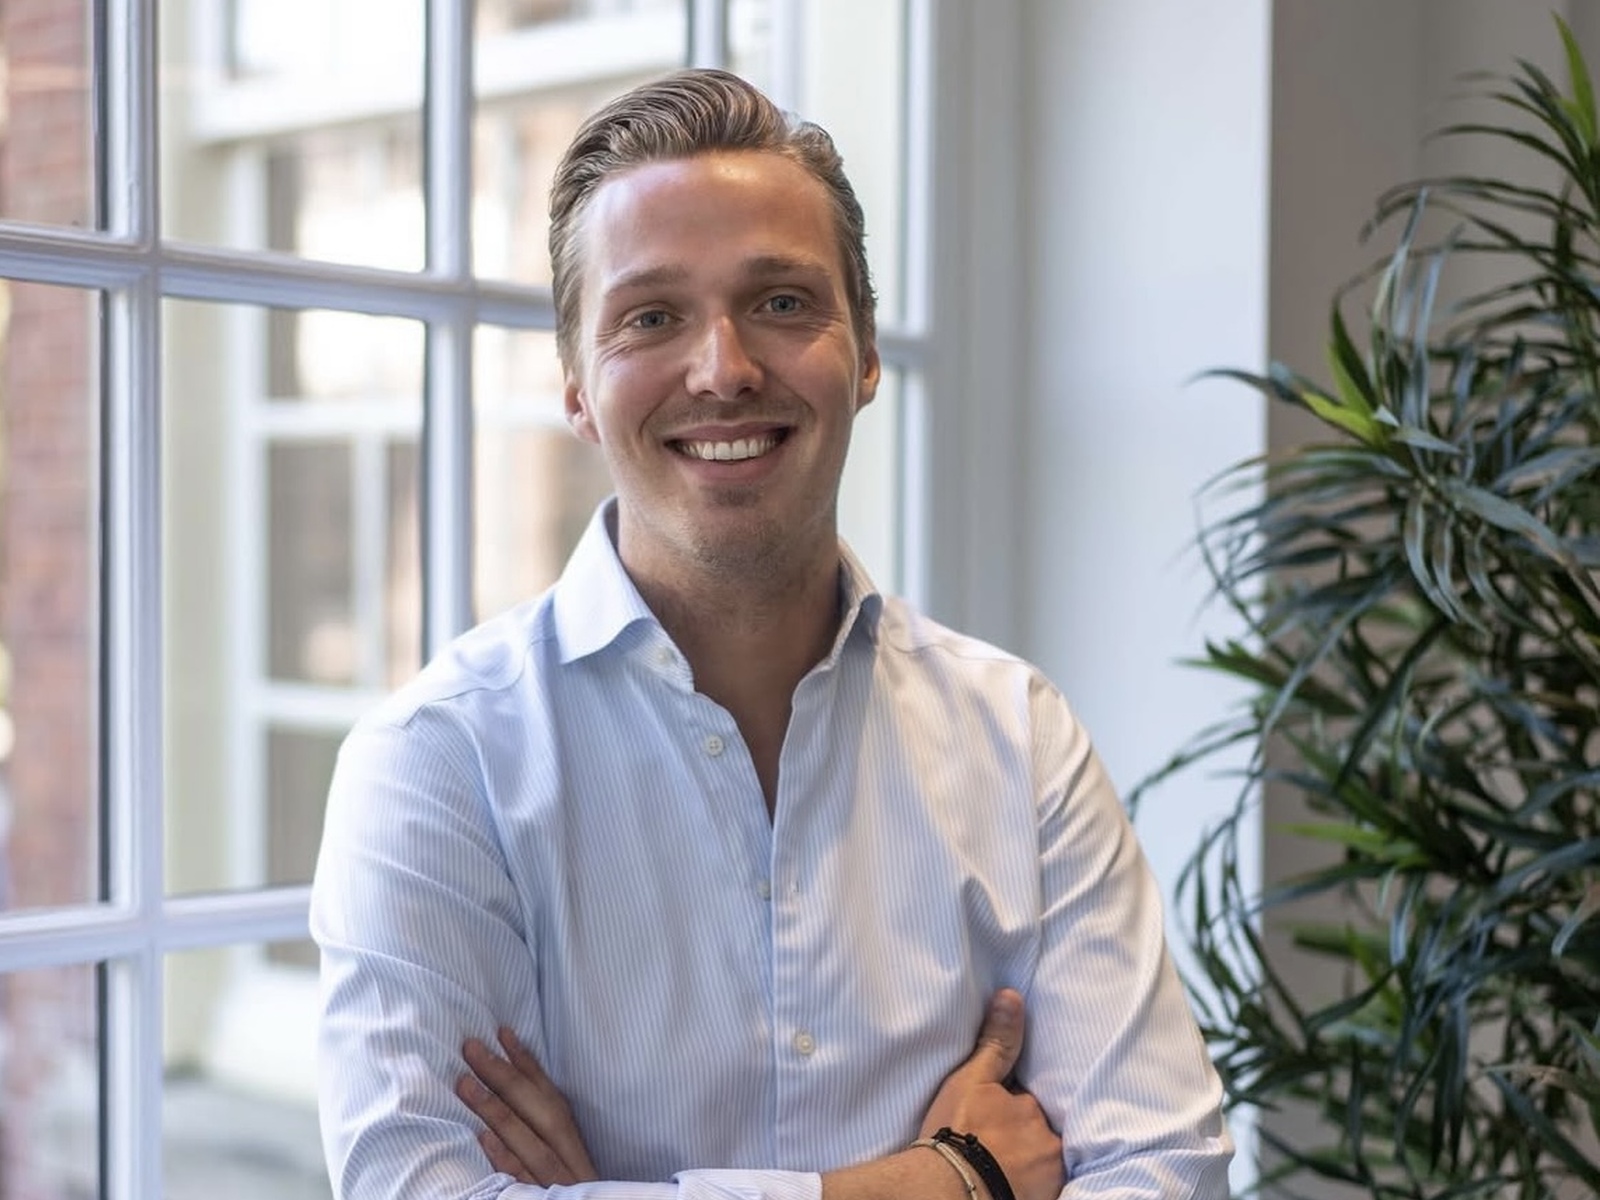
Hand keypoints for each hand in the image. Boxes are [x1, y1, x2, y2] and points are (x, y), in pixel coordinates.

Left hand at [457, 1027, 597, 1185]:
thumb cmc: (567, 1198)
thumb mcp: (562, 1162)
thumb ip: (540, 1133)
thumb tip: (510, 1089)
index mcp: (574, 1146)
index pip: (552, 1099)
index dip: (528, 1065)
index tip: (502, 1033)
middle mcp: (570, 1161)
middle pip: (542, 1114)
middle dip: (506, 1077)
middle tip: (472, 1047)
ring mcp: (558, 1184)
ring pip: (530, 1144)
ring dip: (498, 1111)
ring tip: (465, 1083)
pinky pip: (524, 1182)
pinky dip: (505, 1159)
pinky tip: (483, 1138)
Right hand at [918, 990, 1064, 1199]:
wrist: (943, 1191)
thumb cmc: (956, 1133)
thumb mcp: (972, 1080)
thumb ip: (996, 1043)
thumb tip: (1011, 996)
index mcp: (1034, 1113)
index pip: (1028, 1103)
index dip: (1013, 1106)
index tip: (995, 1114)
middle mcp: (1050, 1149)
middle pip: (1038, 1135)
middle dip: (1023, 1135)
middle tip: (995, 1141)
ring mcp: (1047, 1183)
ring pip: (1039, 1165)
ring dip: (1026, 1163)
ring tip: (999, 1163)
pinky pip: (1039, 1190)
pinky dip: (1028, 1186)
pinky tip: (1006, 1183)